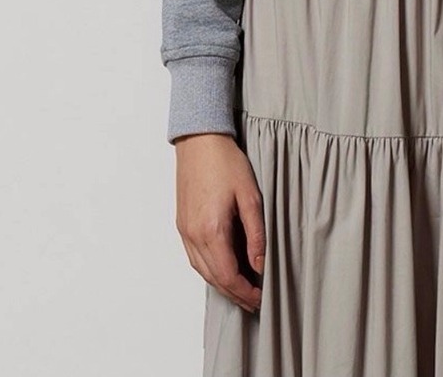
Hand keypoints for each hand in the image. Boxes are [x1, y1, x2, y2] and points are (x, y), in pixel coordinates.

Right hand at [175, 132, 265, 312]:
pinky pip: (194, 258)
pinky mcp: (182, 224)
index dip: (245, 292)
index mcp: (211, 230)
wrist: (199, 141)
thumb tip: (260, 264)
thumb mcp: (250, 196)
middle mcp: (193, 235)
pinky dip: (210, 269)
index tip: (261, 298)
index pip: (228, 275)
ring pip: (202, 271)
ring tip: (242, 289)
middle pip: (214, 278)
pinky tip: (223, 268)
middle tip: (255, 301)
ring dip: (222, 284)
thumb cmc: (226, 163)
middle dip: (235, 294)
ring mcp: (184, 231)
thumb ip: (256, 234)